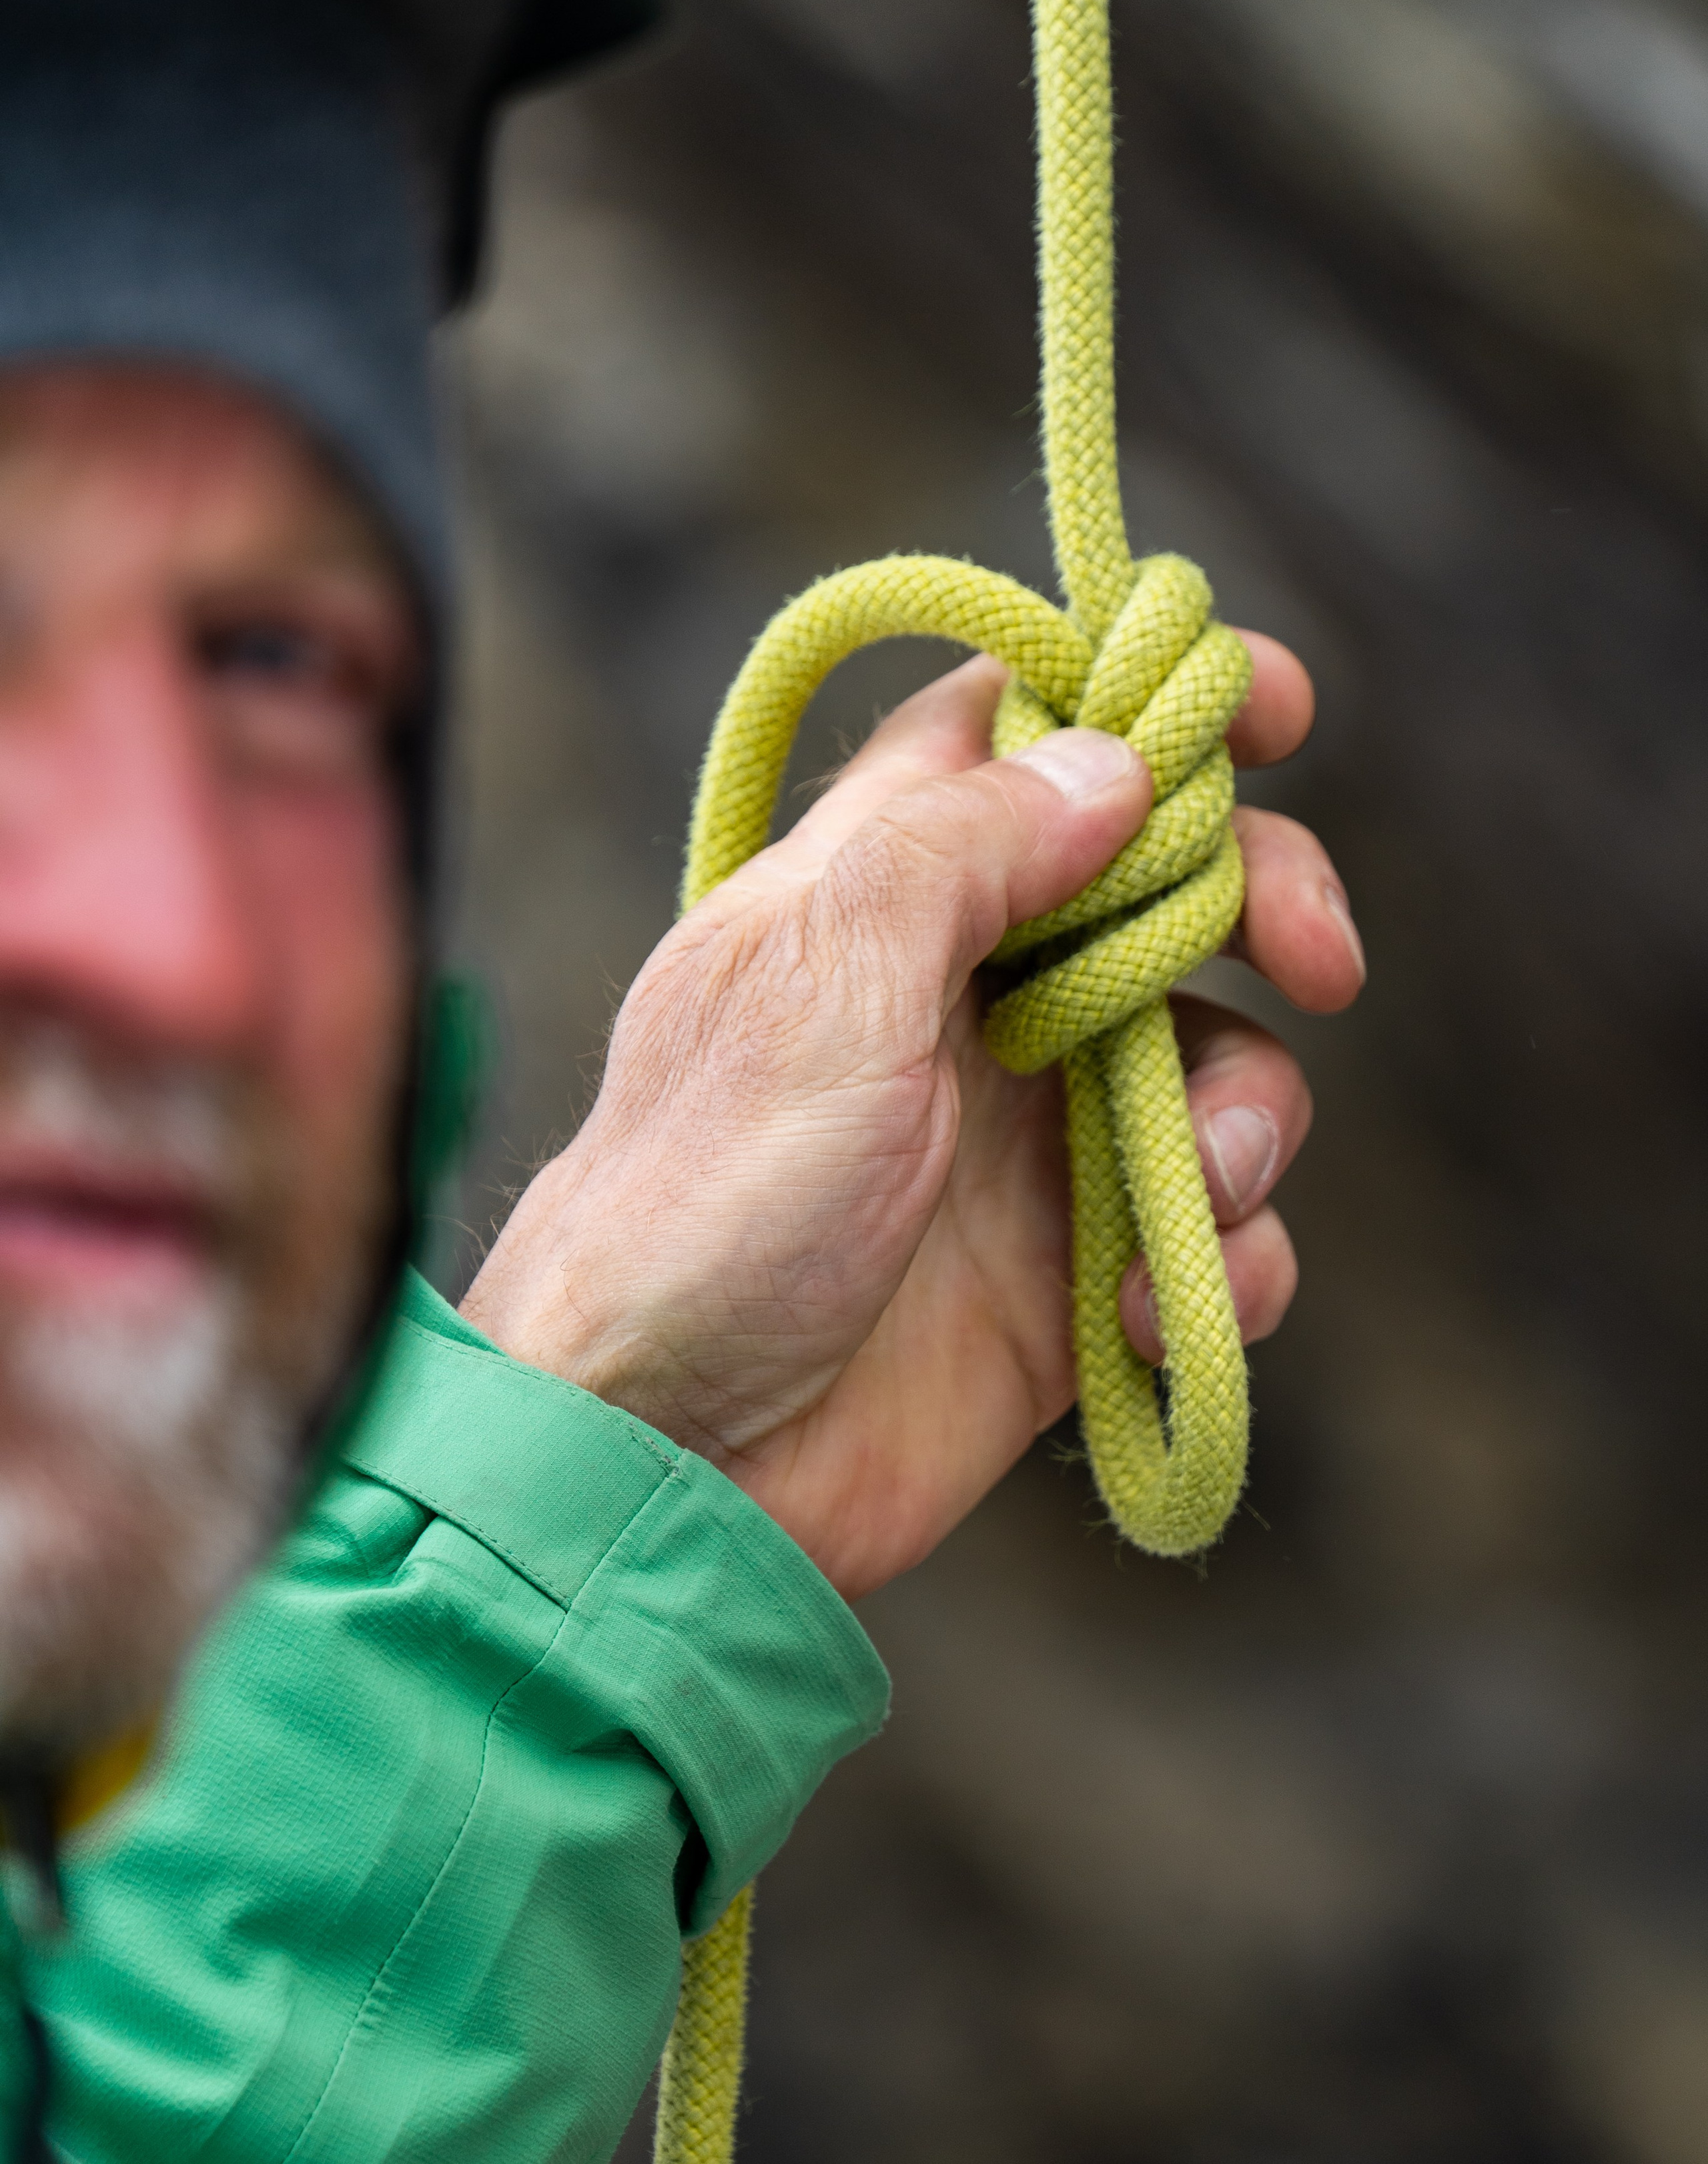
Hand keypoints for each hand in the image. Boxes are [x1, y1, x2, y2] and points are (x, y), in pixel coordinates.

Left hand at [461, 637, 1362, 1599]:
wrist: (671, 1461)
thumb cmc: (705, 1206)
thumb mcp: (819, 985)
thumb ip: (962, 853)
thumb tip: (1113, 761)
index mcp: (884, 891)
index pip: (1025, 734)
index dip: (1146, 702)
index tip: (1273, 708)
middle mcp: (969, 995)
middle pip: (1168, 884)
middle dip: (1264, 902)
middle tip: (1318, 959)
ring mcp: (1029, 1137)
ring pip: (1217, 1065)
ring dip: (1248, 1119)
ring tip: (1193, 1194)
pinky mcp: (1072, 1275)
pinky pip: (1211, 1235)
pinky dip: (1223, 1263)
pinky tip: (1149, 1316)